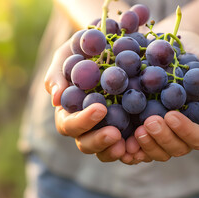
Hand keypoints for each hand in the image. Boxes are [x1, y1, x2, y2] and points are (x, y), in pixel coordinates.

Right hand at [44, 39, 130, 162]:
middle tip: (115, 134)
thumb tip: (56, 98)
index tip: (101, 108)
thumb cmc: (85, 49)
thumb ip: (58, 73)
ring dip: (114, 150)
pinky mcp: (126, 130)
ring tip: (128, 146)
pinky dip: (133, 149)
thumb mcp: (69, 54)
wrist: (112, 46)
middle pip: (85, 143)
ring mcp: (105, 129)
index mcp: (68, 111)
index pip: (70, 124)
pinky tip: (142, 147)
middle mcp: (85, 125)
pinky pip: (127, 146)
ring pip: (105, 150)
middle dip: (99, 141)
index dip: (83, 120)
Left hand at [128, 31, 198, 161]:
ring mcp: (164, 132)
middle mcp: (184, 130)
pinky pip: (139, 147)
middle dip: (164, 138)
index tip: (172, 115)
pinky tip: (121, 140)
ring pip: (159, 152)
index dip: (188, 131)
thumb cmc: (191, 48)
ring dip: (148, 145)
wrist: (164, 41)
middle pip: (179, 148)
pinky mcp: (143, 128)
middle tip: (149, 122)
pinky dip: (132, 148)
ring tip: (137, 130)